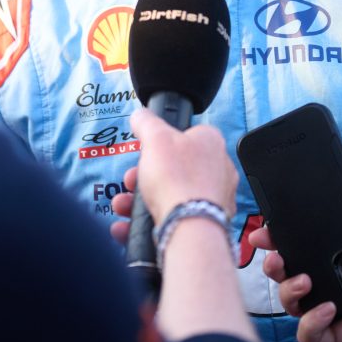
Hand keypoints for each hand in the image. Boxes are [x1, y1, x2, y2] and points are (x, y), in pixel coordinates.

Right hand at [111, 108, 237, 234]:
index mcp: (211, 143)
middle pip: (174, 168)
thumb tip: (141, 114)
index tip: (143, 152)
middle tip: (131, 182)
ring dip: (140, 201)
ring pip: (172, 196)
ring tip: (123, 206)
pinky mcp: (206, 223)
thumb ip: (146, 121)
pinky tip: (128, 227)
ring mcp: (214, 199)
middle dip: (144, 177)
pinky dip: (149, 222)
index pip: (185, 135)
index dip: (159, 143)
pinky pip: (175, 219)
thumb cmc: (177, 179)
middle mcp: (218, 169)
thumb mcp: (155, 137)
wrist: (190, 226)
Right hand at [248, 184, 341, 341]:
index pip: (304, 244)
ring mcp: (334, 309)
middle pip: (288, 271)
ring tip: (302, 282)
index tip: (267, 229)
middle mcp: (334, 280)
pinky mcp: (339, 335)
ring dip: (287, 290)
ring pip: (291, 302)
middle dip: (271, 262)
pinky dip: (310, 321)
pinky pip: (309, 333)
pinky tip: (328, 309)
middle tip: (273, 256)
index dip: (281, 237)